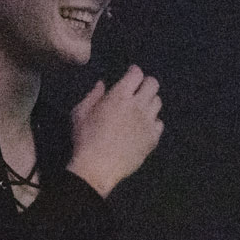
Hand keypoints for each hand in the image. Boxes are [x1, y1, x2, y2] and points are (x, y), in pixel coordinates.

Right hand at [67, 65, 163, 198]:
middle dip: (146, 84)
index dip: (133, 72)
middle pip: (153, 84)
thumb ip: (92, 95)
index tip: (129, 75)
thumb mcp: (80, 113)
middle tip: (137, 90)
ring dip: (149, 102)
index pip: (136, 74)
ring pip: (158, 102)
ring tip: (140, 109)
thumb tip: (102, 84)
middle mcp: (138, 105)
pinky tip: (143, 127)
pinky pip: (159, 123)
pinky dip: (153, 122)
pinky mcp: (153, 138)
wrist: (97, 168)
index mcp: (120, 96)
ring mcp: (148, 122)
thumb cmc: (85, 139)